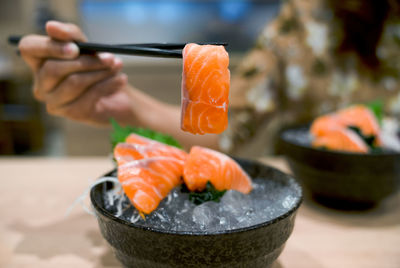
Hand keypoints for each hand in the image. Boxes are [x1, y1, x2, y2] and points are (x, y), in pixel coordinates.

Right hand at [18, 21, 132, 125]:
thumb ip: (71, 35)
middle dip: (86, 62)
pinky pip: (88, 97)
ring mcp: (54, 100)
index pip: (28, 48)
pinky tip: (120, 79)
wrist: (118, 94)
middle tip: (110, 57)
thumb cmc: (98, 66)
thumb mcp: (88, 46)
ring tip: (117, 66)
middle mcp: (41, 83)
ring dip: (100, 72)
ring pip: (73, 83)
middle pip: (53, 69)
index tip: (75, 48)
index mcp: (39, 61)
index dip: (49, 46)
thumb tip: (51, 27)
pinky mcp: (71, 113)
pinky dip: (108, 85)